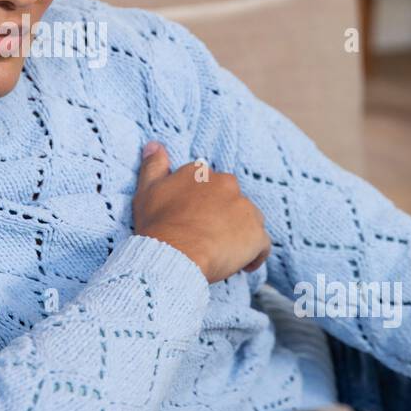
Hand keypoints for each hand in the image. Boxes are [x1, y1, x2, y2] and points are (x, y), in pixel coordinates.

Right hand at [132, 140, 271, 283]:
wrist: (173, 256)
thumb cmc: (157, 226)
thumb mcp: (147, 191)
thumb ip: (153, 165)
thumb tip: (154, 144)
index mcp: (201, 173)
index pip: (208, 185)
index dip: (202, 205)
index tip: (194, 219)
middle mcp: (226, 184)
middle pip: (231, 200)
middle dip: (223, 217)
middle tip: (206, 239)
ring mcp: (244, 208)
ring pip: (248, 220)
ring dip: (240, 234)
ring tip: (223, 254)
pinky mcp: (256, 234)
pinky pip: (262, 245)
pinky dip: (254, 255)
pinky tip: (242, 266)